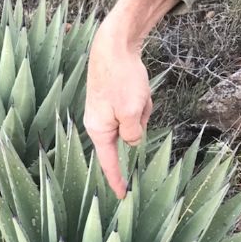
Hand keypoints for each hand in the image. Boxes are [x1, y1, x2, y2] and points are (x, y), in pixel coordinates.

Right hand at [84, 0, 177, 198]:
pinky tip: (136, 85)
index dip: (117, 181)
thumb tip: (133, 141)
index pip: (109, 164)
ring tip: (137, 89)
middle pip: (128, 137)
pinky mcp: (112, 100)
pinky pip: (133, 108)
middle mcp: (98, 124)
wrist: (113, 44)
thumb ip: (134, 134)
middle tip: (138, 99)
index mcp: (99, 131)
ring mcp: (105, 111)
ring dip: (142, 108)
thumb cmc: (120, 78)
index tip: (123, 197)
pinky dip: (140, 99)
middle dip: (140, 121)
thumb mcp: (132, 112)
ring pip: (134, 121)